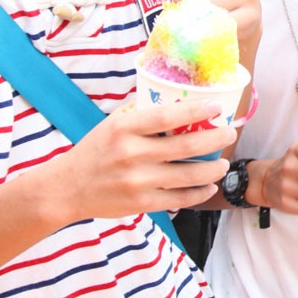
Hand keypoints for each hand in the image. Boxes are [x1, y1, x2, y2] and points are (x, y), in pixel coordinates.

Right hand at [47, 99, 235, 224]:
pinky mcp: (142, 203)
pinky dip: (199, 192)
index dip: (196, 111)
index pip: (167, 116)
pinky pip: (180, 198)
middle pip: (186, 145)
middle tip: (229, 133)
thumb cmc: (96, 150)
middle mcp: (132, 153)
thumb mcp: (113, 123)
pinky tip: (208, 186)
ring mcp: (138, 181)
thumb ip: (141, 111)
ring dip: (213, 169)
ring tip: (222, 163)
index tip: (217, 107)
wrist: (67, 188)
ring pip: (189, 175)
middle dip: (215, 139)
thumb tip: (174, 94)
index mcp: (125, 128)